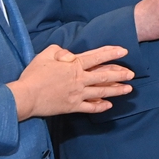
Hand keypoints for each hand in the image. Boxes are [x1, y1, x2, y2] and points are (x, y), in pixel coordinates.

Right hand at [8, 44, 133, 119]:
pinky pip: (90, 108)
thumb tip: (69, 54)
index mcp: (74, 65)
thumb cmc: (34, 74)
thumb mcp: (45, 54)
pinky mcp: (72, 107)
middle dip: (120, 74)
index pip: (97, 57)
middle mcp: (79, 79)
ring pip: (101, 92)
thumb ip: (59, 50)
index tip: (124, 51)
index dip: (111, 53)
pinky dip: (100, 107)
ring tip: (128, 89)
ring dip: (116, 90)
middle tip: (132, 74)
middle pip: (104, 75)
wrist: (26, 96)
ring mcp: (78, 94)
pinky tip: (109, 106)